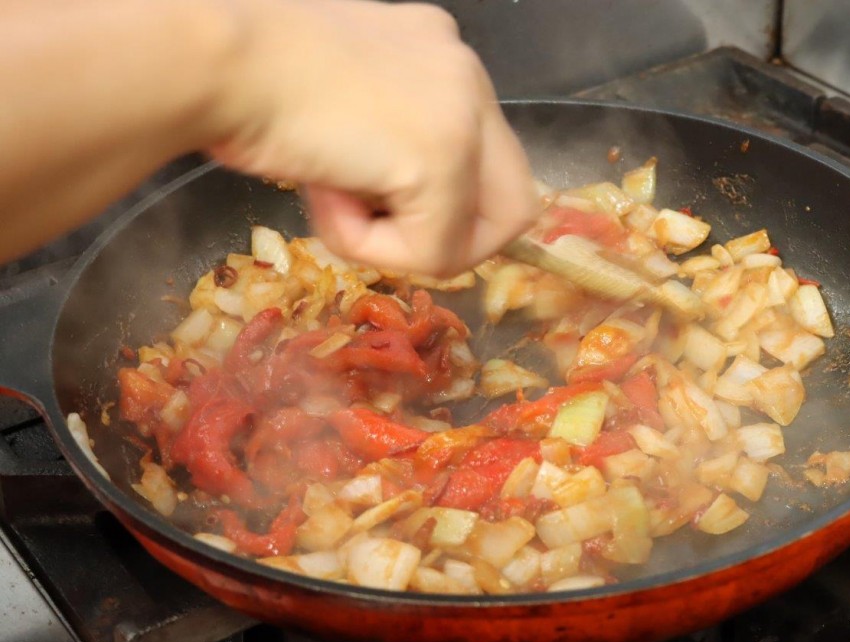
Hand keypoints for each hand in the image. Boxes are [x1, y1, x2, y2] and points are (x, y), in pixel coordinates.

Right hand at [209, 0, 538, 275]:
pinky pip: (432, 253)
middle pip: (511, 204)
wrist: (210, 57)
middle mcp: (465, 73)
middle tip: (376, 231)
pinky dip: (371, 248)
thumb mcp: (336, 99)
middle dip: (445, 241)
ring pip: (474, 237)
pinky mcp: (442, 159)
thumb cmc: (241, 74)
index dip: (446, 207)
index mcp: (438, 53)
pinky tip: (324, 193)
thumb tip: (394, 197)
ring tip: (331, 196)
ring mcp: (463, 114)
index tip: (383, 208)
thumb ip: (382, 136)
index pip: (488, 157)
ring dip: (396, 243)